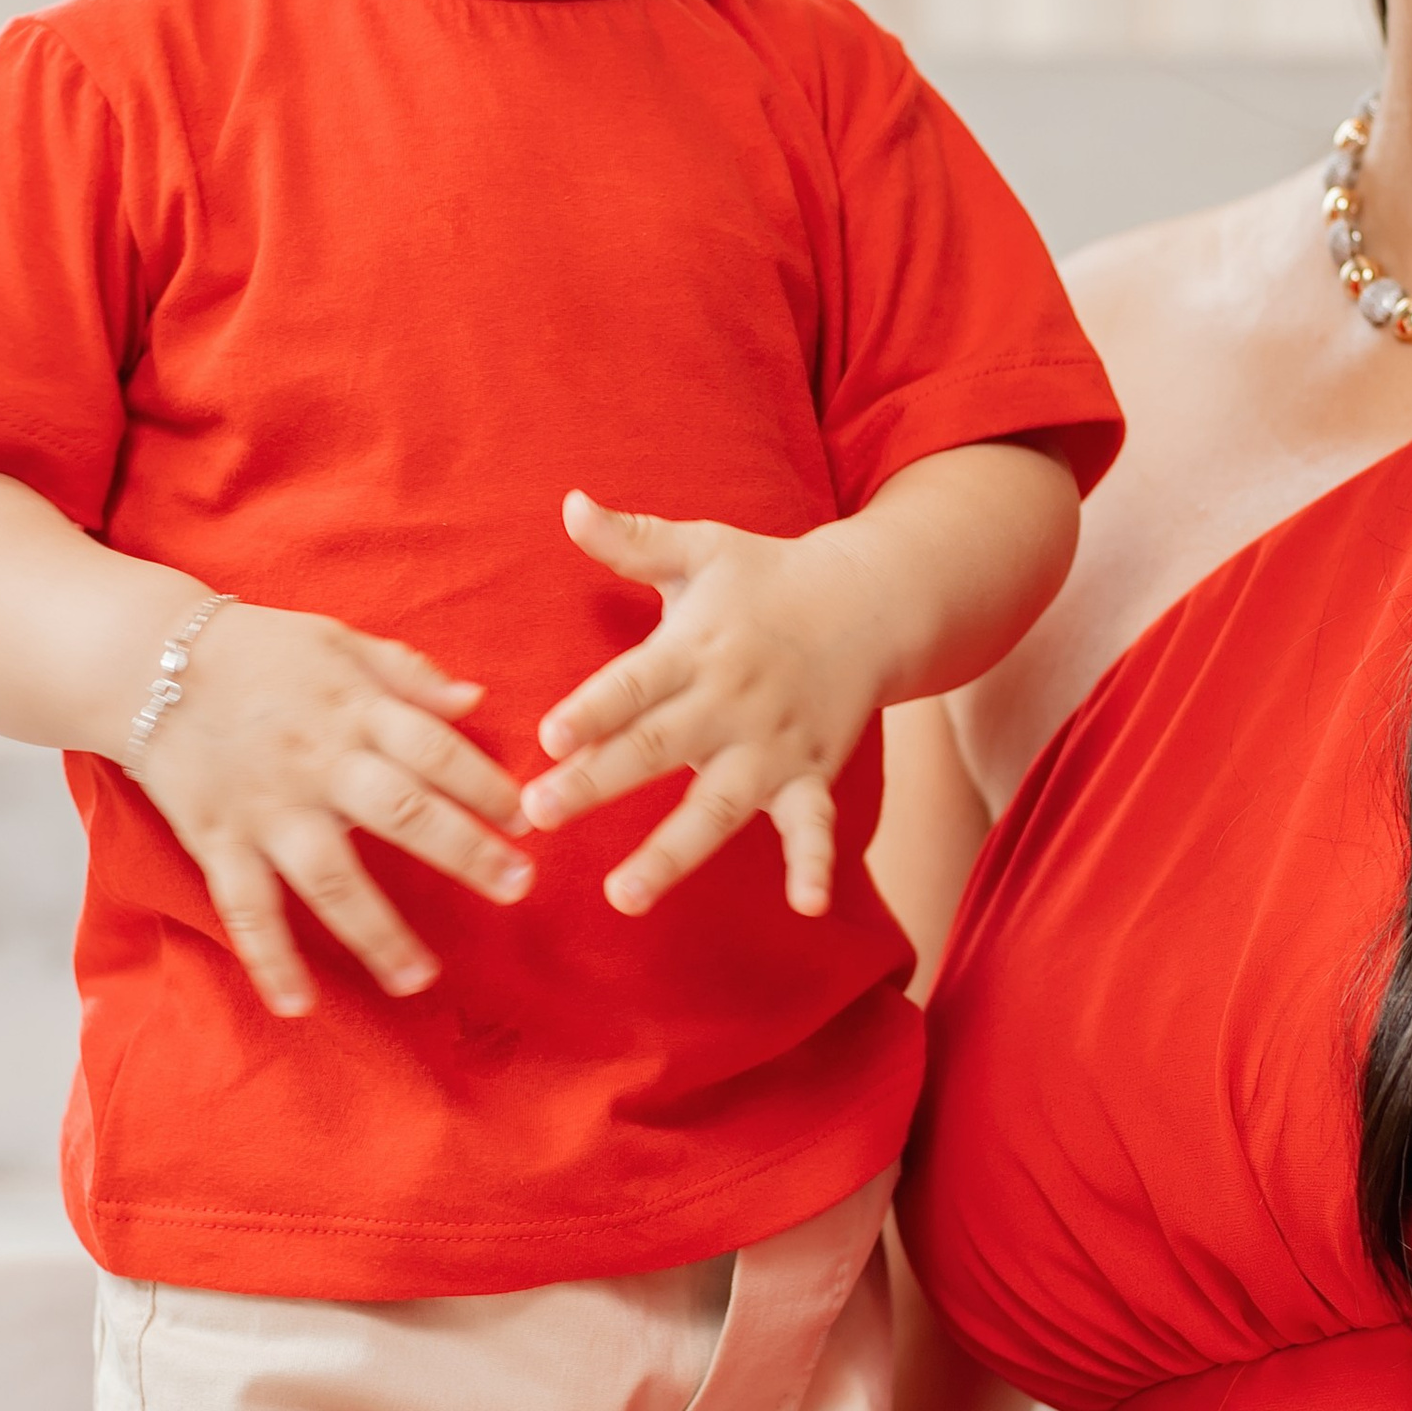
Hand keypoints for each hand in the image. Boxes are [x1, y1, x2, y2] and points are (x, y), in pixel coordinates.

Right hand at [129, 602, 528, 1013]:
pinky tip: (298, 1005)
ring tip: (419, 979)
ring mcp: (267, 809)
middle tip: (517, 888)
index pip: (434, 749)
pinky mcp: (220, 840)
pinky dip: (269, 959)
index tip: (526, 820)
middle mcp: (317, 763)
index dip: (484, 784)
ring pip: (329, 878)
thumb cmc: (257, 650)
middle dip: (463, 852)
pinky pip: (246, 908)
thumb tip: (477, 701)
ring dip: (377, 932)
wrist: (147, 661)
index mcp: (353, 710)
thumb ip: (407, 674)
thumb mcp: (337, 640)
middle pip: (399, 812)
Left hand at [523, 492, 894, 916]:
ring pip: (717, 806)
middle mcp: (731, 701)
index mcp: (696, 647)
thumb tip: (568, 502)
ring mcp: (774, 745)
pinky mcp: (811, 774)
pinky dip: (814, 864)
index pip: (635, 683)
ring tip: (623, 896)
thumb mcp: (701, 549)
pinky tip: (806, 908)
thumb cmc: (766, 578)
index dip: (593, 709)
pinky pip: (814, 825)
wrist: (870, 601)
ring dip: (671, 854)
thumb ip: (632, 539)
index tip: (548, 738)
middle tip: (541, 814)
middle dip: (598, 782)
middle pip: (657, 747)